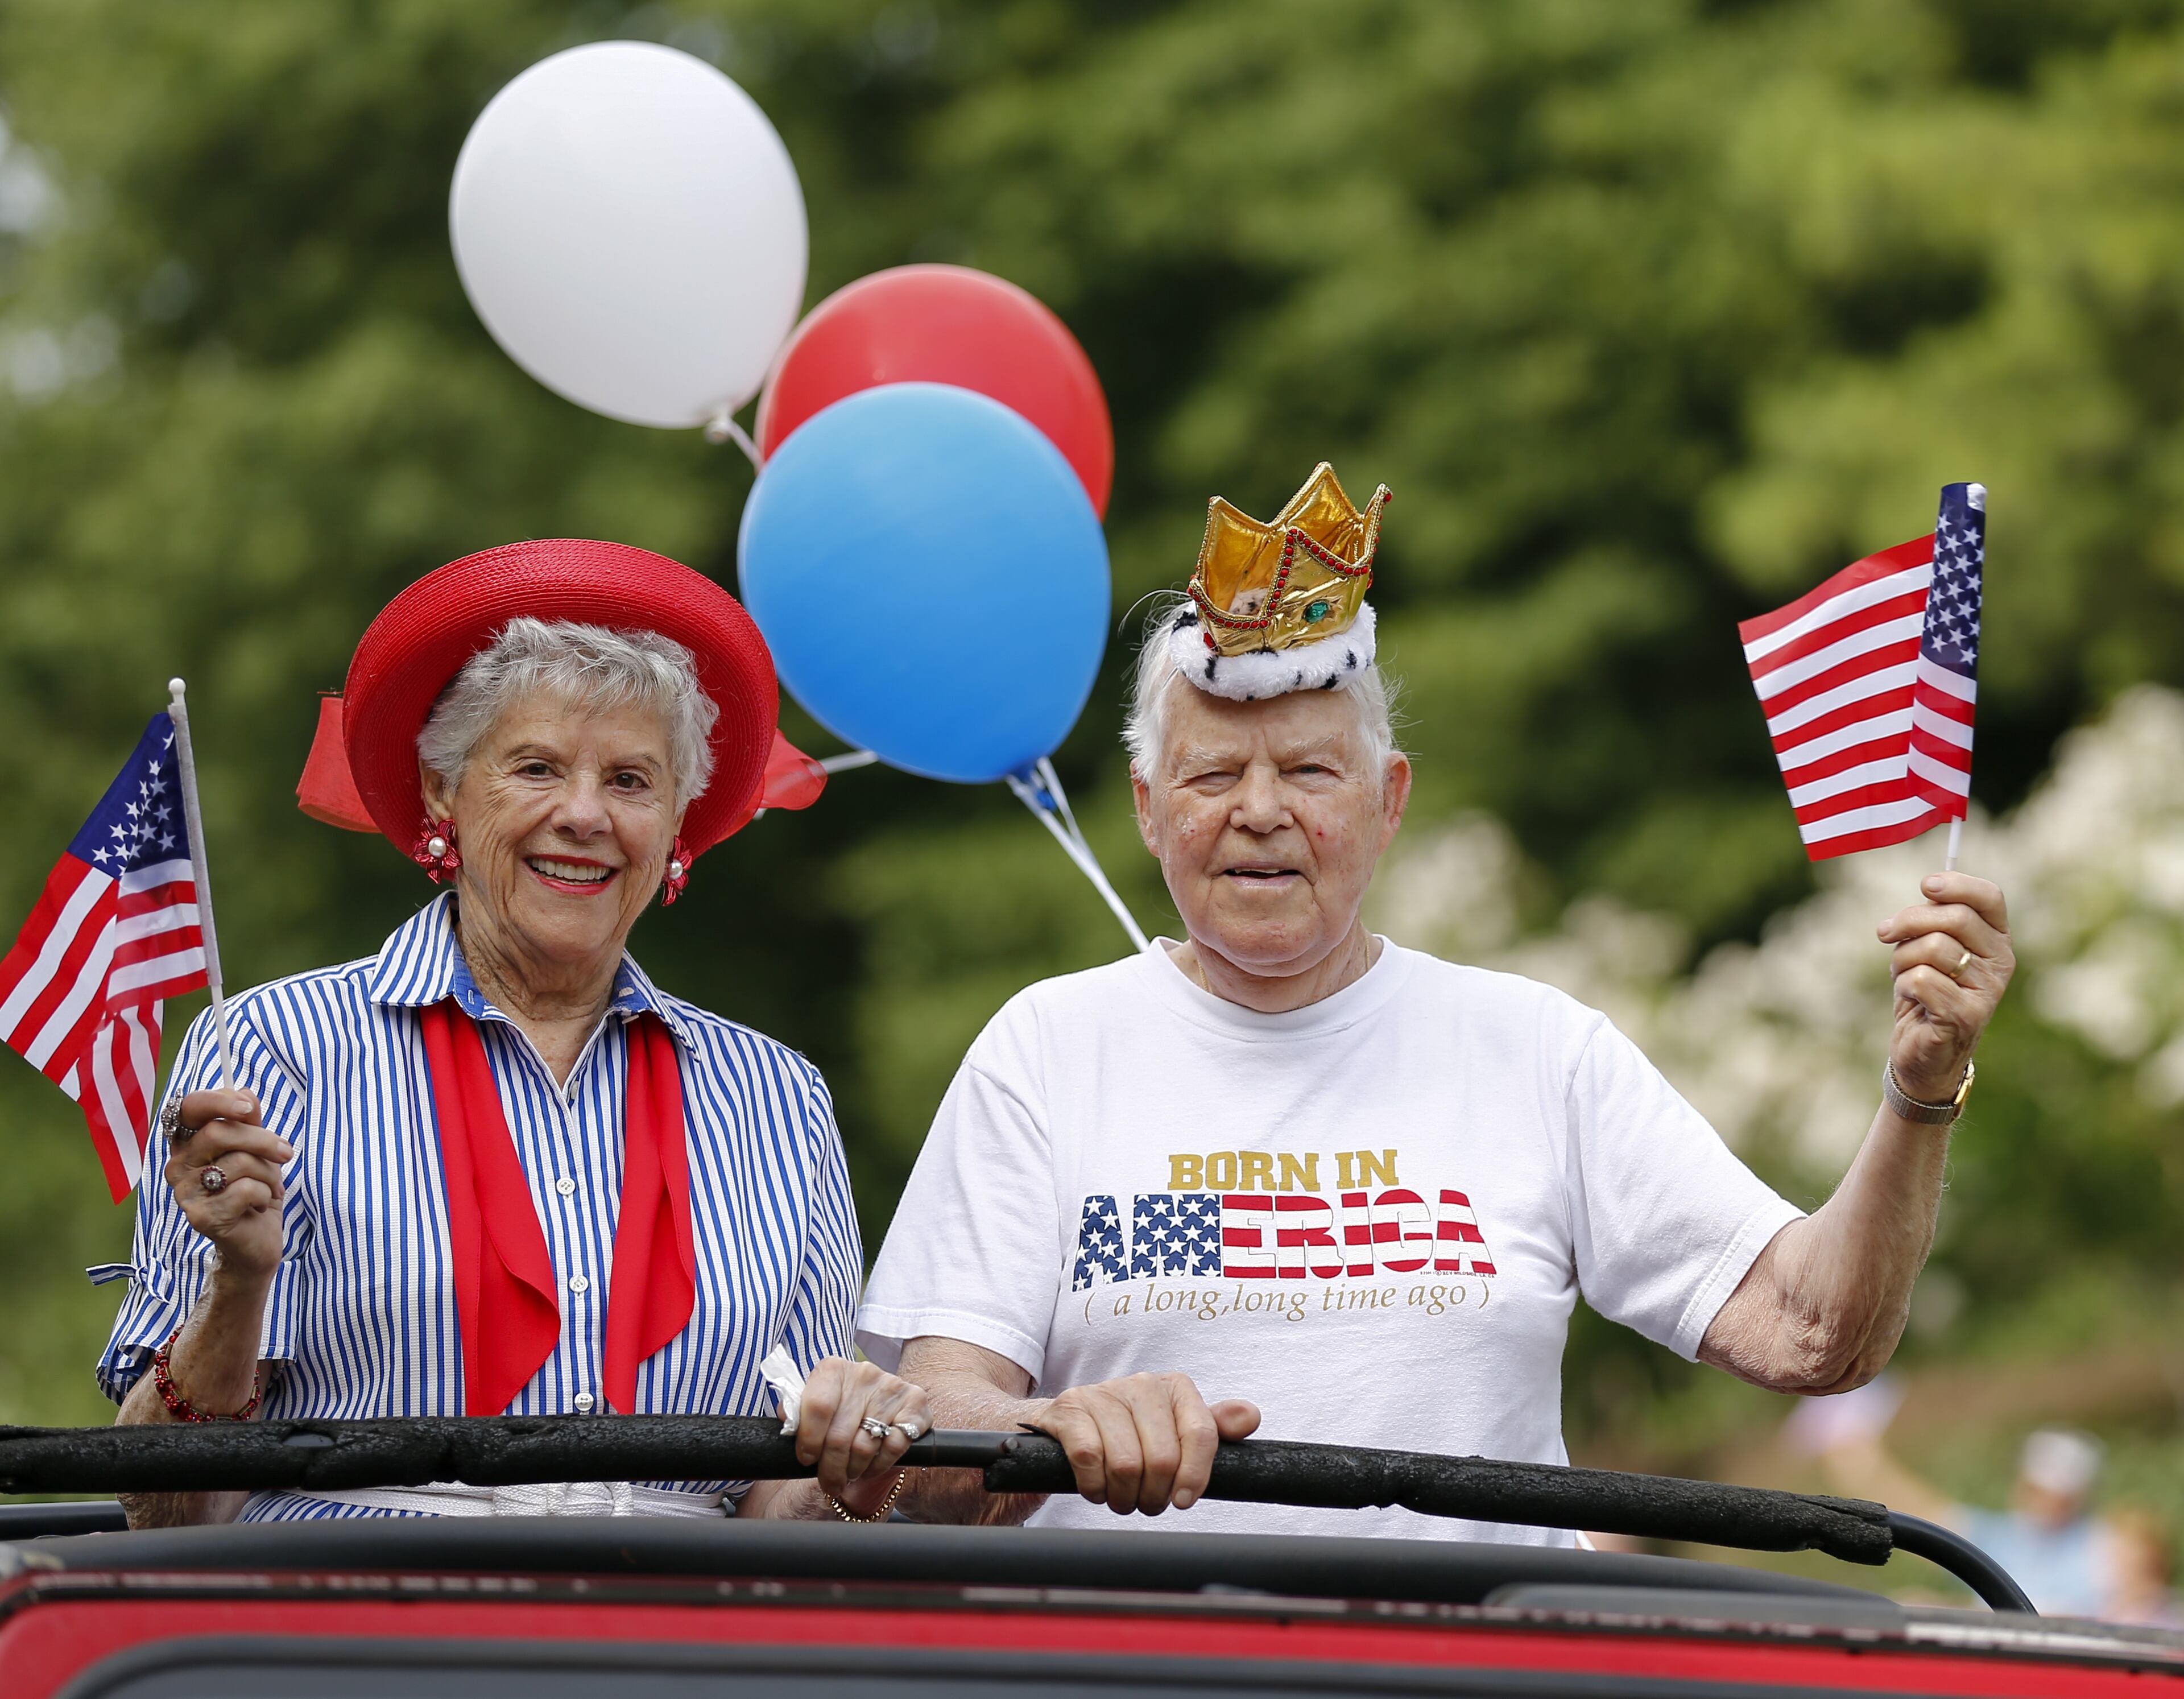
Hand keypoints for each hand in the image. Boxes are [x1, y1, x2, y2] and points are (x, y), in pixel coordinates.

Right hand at [162, 1088, 289, 1280]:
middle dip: (263, 1140)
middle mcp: (178, 1167)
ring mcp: (185, 1194)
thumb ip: (248, 1122)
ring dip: (269, 1173)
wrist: (258, 1241)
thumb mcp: (257, 1151)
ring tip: (271, 1187)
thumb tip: (245, 1092)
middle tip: (286, 1154)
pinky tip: (259, 1206)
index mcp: (188, 1144)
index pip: (189, 1108)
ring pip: (238, 1162)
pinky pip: (245, 1190)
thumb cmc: (255, 1191)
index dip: (218, 1101)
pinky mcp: (201, 1217)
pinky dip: (265, 1195)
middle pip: (219, 1132)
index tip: (250, 1108)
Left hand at [791, 1356, 930, 1516]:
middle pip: (839, 1435)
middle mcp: (864, 1372)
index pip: (817, 1407)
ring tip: (849, 1474)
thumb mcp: (813, 1410)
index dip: (809, 1441)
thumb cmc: (839, 1414)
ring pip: (865, 1446)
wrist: (879, 1410)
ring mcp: (892, 1386)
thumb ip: (796, 1414)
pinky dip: (880, 1465)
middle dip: (831, 1469)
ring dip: (854, 1470)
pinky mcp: (916, 1402)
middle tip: (829, 1483)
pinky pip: (894, 1446)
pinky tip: (872, 1466)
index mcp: (833, 1369)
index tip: (806, 1459)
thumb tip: (787, 1421)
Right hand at [1028, 1371, 1259, 1514]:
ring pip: (1126, 1463)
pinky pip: (1089, 1459)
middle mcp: (1141, 1384)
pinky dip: (1094, 1487)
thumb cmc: (1131, 1434)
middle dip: (1154, 1495)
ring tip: (1122, 1496)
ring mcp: (1102, 1393)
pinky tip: (1096, 1487)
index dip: (1195, 1476)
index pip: (1201, 1434)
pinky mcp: (1069, 1409)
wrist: (1068, 1424)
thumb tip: (1250, 1417)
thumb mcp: (1175, 1431)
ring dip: (1124, 1496)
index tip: (1184, 1500)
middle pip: (1163, 1458)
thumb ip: (1214, 1428)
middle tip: (1147, 1502)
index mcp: (1175, 1388)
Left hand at [1876, 872, 2014, 1102]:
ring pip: (1932, 947)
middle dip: (1909, 921)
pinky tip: (1910, 1000)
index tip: (1926, 885)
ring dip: (1902, 959)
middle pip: (1953, 918)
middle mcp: (2000, 964)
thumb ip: (1932, 919)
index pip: (1990, 897)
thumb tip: (1930, 885)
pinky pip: (1920, 979)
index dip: (1957, 884)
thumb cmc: (1924, 992)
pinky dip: (1903, 985)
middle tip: (1885, 933)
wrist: (1922, 1051)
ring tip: (1904, 976)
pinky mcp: (1965, 1017)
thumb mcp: (1928, 948)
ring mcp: (1987, 992)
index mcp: (1997, 940)